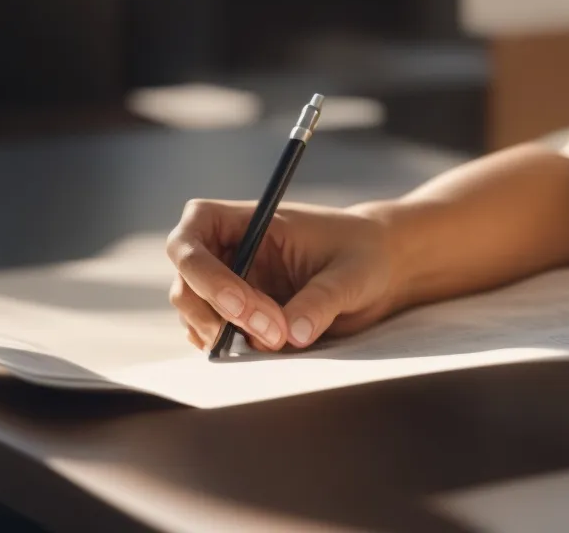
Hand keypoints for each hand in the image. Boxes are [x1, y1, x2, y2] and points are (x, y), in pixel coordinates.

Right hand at [166, 200, 401, 351]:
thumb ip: (322, 300)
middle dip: (218, 313)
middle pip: (187, 280)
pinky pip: (212, 333)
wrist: (381, 271)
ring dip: (222, 334)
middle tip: (271, 336)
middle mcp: (232, 249)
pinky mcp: (239, 314)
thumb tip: (293, 335)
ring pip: (194, 312)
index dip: (203, 268)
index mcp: (252, 220)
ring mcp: (231, 283)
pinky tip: (263, 348)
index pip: (194, 229)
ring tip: (277, 342)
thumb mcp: (352, 274)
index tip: (241, 303)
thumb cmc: (366, 254)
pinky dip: (227, 346)